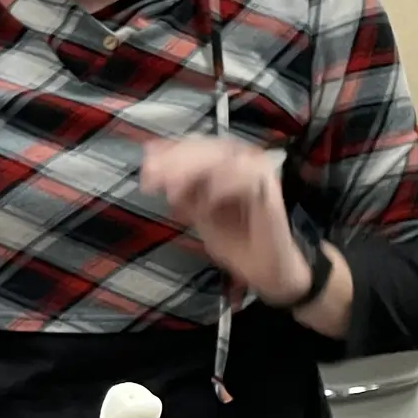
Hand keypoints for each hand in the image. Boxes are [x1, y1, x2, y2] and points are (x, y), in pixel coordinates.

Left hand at [142, 137, 313, 305]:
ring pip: (225, 158)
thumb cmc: (236, 241)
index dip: (171, 151)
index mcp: (226, 165)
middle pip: (208, 148)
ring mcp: (258, 174)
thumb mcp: (198, 214)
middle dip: (177, 160)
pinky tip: (206, 201)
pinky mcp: (270, 191)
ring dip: (195, 171)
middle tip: (154, 175)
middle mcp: (243, 163)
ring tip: (174, 192)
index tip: (147, 162)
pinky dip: (223, 186)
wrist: (264, 270)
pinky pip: (248, 178)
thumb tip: (153, 164)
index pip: (197, 146)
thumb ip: (180, 190)